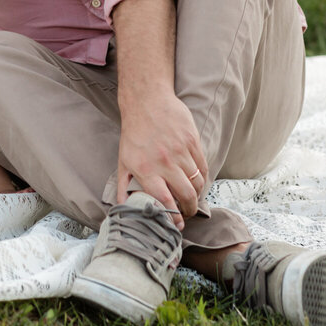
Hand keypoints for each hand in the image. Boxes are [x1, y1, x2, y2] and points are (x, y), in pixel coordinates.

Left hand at [113, 91, 208, 229]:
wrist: (146, 101)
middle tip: (188, 213)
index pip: (165, 201)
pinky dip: (202, 178)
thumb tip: (123, 208)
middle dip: (190, 210)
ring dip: (198, 195)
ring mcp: (181, 151)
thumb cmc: (133, 133)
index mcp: (146, 169)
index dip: (174, 217)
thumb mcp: (123, 161)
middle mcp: (165, 162)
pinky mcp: (192, 140)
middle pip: (187, 195)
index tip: (177, 225)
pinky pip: (203, 166)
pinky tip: (197, 181)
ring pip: (198, 182)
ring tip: (193, 198)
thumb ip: (124, 186)